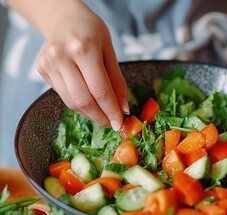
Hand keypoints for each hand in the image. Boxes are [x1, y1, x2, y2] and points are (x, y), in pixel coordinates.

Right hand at [36, 1, 127, 129]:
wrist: (65, 18)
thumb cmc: (92, 32)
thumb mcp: (110, 51)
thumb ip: (117, 81)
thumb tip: (123, 108)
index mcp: (83, 48)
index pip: (100, 90)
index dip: (111, 111)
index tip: (119, 123)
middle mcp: (61, 56)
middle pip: (83, 100)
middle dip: (100, 117)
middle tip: (111, 123)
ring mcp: (48, 63)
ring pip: (71, 102)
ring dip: (89, 114)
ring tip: (101, 115)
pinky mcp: (41, 69)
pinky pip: (63, 95)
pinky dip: (78, 104)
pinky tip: (88, 101)